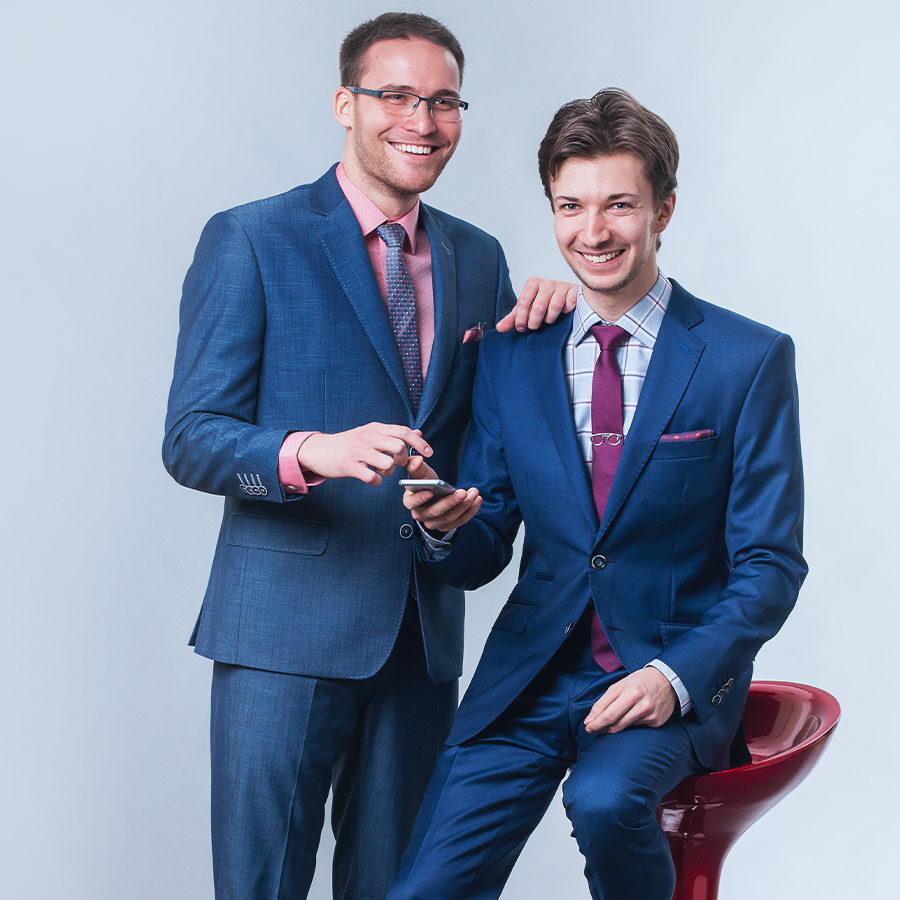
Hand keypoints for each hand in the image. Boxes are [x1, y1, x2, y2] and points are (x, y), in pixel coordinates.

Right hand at [297, 423, 431, 484]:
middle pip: (399, 446)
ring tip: (380, 470)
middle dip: (403, 459)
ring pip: (388, 463)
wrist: (318, 450)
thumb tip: (418, 432)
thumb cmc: (348, 444)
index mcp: (375, 428)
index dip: (419, 443)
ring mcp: (358, 451)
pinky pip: (372, 477)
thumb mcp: (370, 433)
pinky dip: (376, 481)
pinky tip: (371, 478)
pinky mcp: (349, 466)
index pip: (404, 431)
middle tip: (397, 464)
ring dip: (389, 472)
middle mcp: (368, 437)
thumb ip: (393, 433)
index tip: (429, 453)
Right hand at [403, 455, 481, 534]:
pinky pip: (459, 521)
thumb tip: (417, 460)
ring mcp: (433, 523)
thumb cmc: (425, 481)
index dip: (420, 498)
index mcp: (409, 501)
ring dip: (463, 506)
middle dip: (450, 502)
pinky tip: (477, 500)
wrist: (435, 492)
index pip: (412, 502)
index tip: (431, 492)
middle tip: (462, 492)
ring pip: (449, 517)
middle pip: (435, 511)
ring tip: (474, 493)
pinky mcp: (446, 526)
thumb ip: (415, 465)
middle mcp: (420, 515)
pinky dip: (470, 511)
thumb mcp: (420, 472)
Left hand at [495, 277, 578, 332]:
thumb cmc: (544, 305)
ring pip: (554, 307)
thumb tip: (499, 328)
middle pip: (538, 307)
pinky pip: (569, 304)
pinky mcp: (574, 290)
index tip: (521, 328)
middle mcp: (547, 282)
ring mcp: (562, 285)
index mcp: (532, 284)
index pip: (522, 303)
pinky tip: (564, 313)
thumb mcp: (526, 312)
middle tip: (535, 326)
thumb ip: (513, 319)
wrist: (566, 300)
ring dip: (550, 319)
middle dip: (535, 322)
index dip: (520, 319)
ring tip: (549, 320)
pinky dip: (566, 312)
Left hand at [584, 667, 676, 734]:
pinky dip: (627, 725)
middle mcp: (643, 705)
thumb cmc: (639, 682)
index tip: (587, 727)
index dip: (596, 723)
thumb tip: (589, 720)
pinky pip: (635, 727)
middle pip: (616, 724)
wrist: (667, 681)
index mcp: (632, 693)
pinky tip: (626, 719)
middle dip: (601, 728)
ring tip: (605, 726)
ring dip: (611, 729)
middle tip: (591, 729)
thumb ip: (603, 702)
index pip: (609, 714)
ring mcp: (651, 715)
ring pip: (624, 728)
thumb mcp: (619, 685)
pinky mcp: (656, 723)